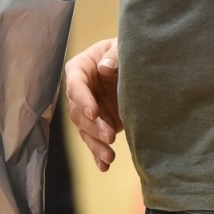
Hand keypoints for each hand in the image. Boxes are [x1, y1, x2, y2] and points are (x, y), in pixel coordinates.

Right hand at [65, 38, 121, 171]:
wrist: (138, 65)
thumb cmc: (125, 50)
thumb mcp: (121, 47)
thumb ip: (114, 55)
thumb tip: (104, 67)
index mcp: (80, 69)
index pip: (75, 86)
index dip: (82, 100)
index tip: (93, 112)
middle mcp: (80, 92)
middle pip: (78, 113)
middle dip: (92, 127)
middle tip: (109, 136)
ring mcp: (89, 109)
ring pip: (85, 131)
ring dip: (95, 145)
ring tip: (109, 157)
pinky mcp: (99, 123)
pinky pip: (94, 141)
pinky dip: (98, 154)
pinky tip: (104, 166)